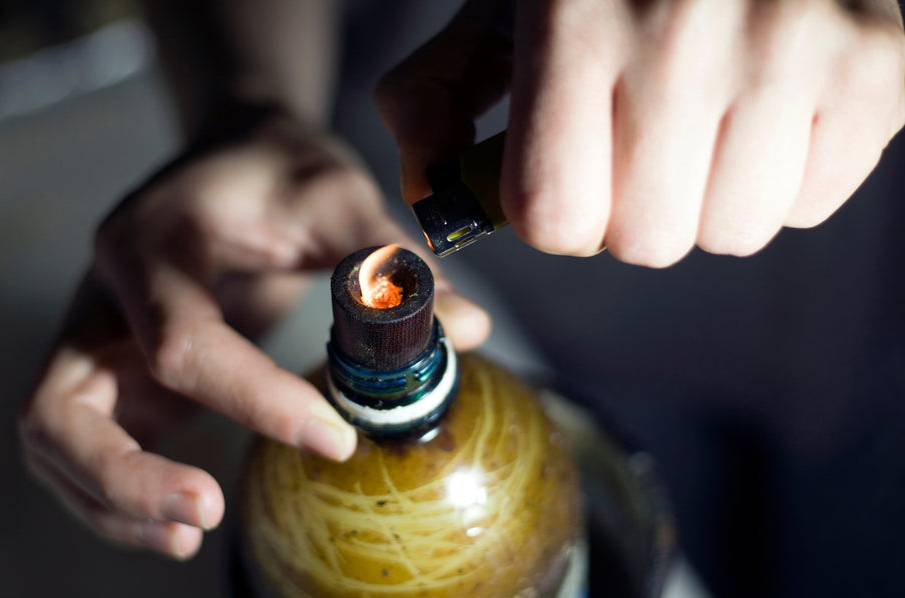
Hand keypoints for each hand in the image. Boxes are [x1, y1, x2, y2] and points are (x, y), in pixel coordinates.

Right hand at [18, 111, 489, 559]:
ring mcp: (95, 339)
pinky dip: (119, 496)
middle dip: (124, 477)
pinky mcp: (113, 373)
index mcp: (151, 243)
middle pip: (59, 409)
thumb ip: (389, 261)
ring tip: (192, 535)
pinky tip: (182, 521)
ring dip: (112, 501)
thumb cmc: (276, 168)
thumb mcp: (334, 193)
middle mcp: (102, 297)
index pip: (182, 341)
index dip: (254, 400)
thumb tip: (469, 329)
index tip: (336, 438)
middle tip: (207, 515)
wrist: (228, 152)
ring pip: (54, 441)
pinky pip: (85, 449)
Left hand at [377, 0, 904, 266]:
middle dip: (634, 211)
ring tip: (709, 123)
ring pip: (732, 232)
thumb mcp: (502, 16)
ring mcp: (788, 42)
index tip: (571, 179)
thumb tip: (430, 202)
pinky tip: (769, 112)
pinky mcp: (873, 63)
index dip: (558, 216)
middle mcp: (681, 29)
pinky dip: (785, 178)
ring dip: (708, 199)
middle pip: (647, 239)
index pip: (555, 214)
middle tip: (645, 147)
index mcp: (573, 18)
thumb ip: (435, 102)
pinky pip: (810, 205)